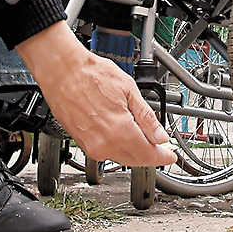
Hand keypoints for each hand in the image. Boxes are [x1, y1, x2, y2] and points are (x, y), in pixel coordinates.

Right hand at [16, 22, 175, 166]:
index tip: (171, 155)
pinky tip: (123, 135)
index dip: (163, 157)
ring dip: (135, 152)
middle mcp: (104, 145)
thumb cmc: (91, 74)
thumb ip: (147, 118)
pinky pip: (106, 152)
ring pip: (121, 157)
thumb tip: (160, 136)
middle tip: (161, 147)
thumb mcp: (129, 90)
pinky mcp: (81, 142)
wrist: (62, 71)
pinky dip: (119, 147)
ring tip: (144, 137)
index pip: (149, 155)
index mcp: (120, 132)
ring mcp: (91, 146)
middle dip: (151, 155)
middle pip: (136, 160)